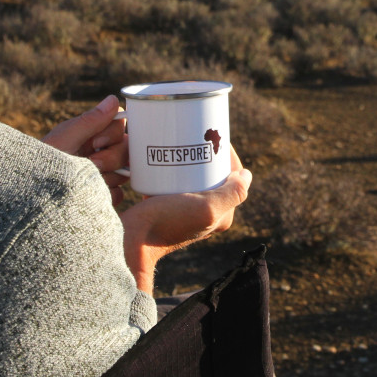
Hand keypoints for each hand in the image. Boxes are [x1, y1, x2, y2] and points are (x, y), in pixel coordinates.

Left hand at [41, 95, 128, 204]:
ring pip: (126, 171)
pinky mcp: (103, 195)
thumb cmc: (41, 164)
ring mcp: (103, 175)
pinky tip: (89, 195)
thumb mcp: (64, 140)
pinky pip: (120, 192)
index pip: (119, 124)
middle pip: (127, 147)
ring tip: (85, 182)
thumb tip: (113, 99)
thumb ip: (89, 121)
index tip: (95, 142)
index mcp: (90, 134)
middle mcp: (99, 152)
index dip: (112, 133)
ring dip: (108, 177)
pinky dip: (106, 194)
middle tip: (92, 163)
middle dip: (111, 158)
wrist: (32, 196)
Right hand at [119, 146, 250, 291]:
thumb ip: (232, 194)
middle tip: (196, 135)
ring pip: (195, 177)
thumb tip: (247, 175)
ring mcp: (187, 211)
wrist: (129, 241)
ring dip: (192, 158)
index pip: (232, 177)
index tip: (213, 135)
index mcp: (221, 215)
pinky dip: (175, 168)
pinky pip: (176, 182)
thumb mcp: (206, 208)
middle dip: (208, 153)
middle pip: (213, 175)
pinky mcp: (167, 207)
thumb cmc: (167, 223)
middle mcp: (206, 214)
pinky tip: (169, 154)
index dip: (227, 154)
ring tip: (183, 140)